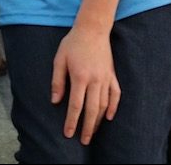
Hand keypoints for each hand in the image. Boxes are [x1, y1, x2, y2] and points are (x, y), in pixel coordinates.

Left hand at [51, 25, 120, 143]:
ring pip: (104, 105)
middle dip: (87, 128)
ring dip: (99, 120)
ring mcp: (106, 79)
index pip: (75, 105)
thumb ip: (57, 81)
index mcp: (79, 77)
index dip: (71, 121)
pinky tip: (109, 117)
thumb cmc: (72, 43)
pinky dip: (113, 107)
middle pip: (92, 110)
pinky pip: (116, 95)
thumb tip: (55, 101)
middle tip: (84, 141)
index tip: (68, 133)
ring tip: (93, 131)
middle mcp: (95, 81)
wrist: (92, 30)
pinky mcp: (113, 76)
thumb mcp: (59, 59)